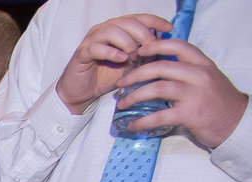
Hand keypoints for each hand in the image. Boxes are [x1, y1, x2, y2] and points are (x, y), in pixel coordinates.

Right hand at [57, 12, 172, 113]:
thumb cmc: (106, 77)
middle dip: (143, 33)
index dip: (155, 21)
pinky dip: (111, 52)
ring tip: (133, 55)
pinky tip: (121, 59)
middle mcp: (104, 29)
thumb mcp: (132, 64)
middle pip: (127, 21)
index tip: (169, 29)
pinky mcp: (82, 53)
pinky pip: (97, 47)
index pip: (139, 17)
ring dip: (127, 41)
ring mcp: (92, 40)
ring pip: (112, 30)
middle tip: (150, 47)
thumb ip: (145, 54)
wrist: (82, 94)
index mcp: (118, 29)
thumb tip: (163, 46)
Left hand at [112, 40, 250, 150]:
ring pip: (158, 88)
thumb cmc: (218, 100)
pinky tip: (133, 125)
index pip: (178, 46)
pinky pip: (160, 116)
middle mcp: (199, 75)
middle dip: (136, 74)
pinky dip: (143, 121)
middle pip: (161, 67)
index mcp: (202, 64)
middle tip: (122, 82)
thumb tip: (159, 69)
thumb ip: (188, 71)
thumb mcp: (208, 78)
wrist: (237, 121)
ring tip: (122, 103)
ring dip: (135, 96)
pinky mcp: (190, 114)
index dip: (156, 46)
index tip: (139, 52)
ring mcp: (195, 94)